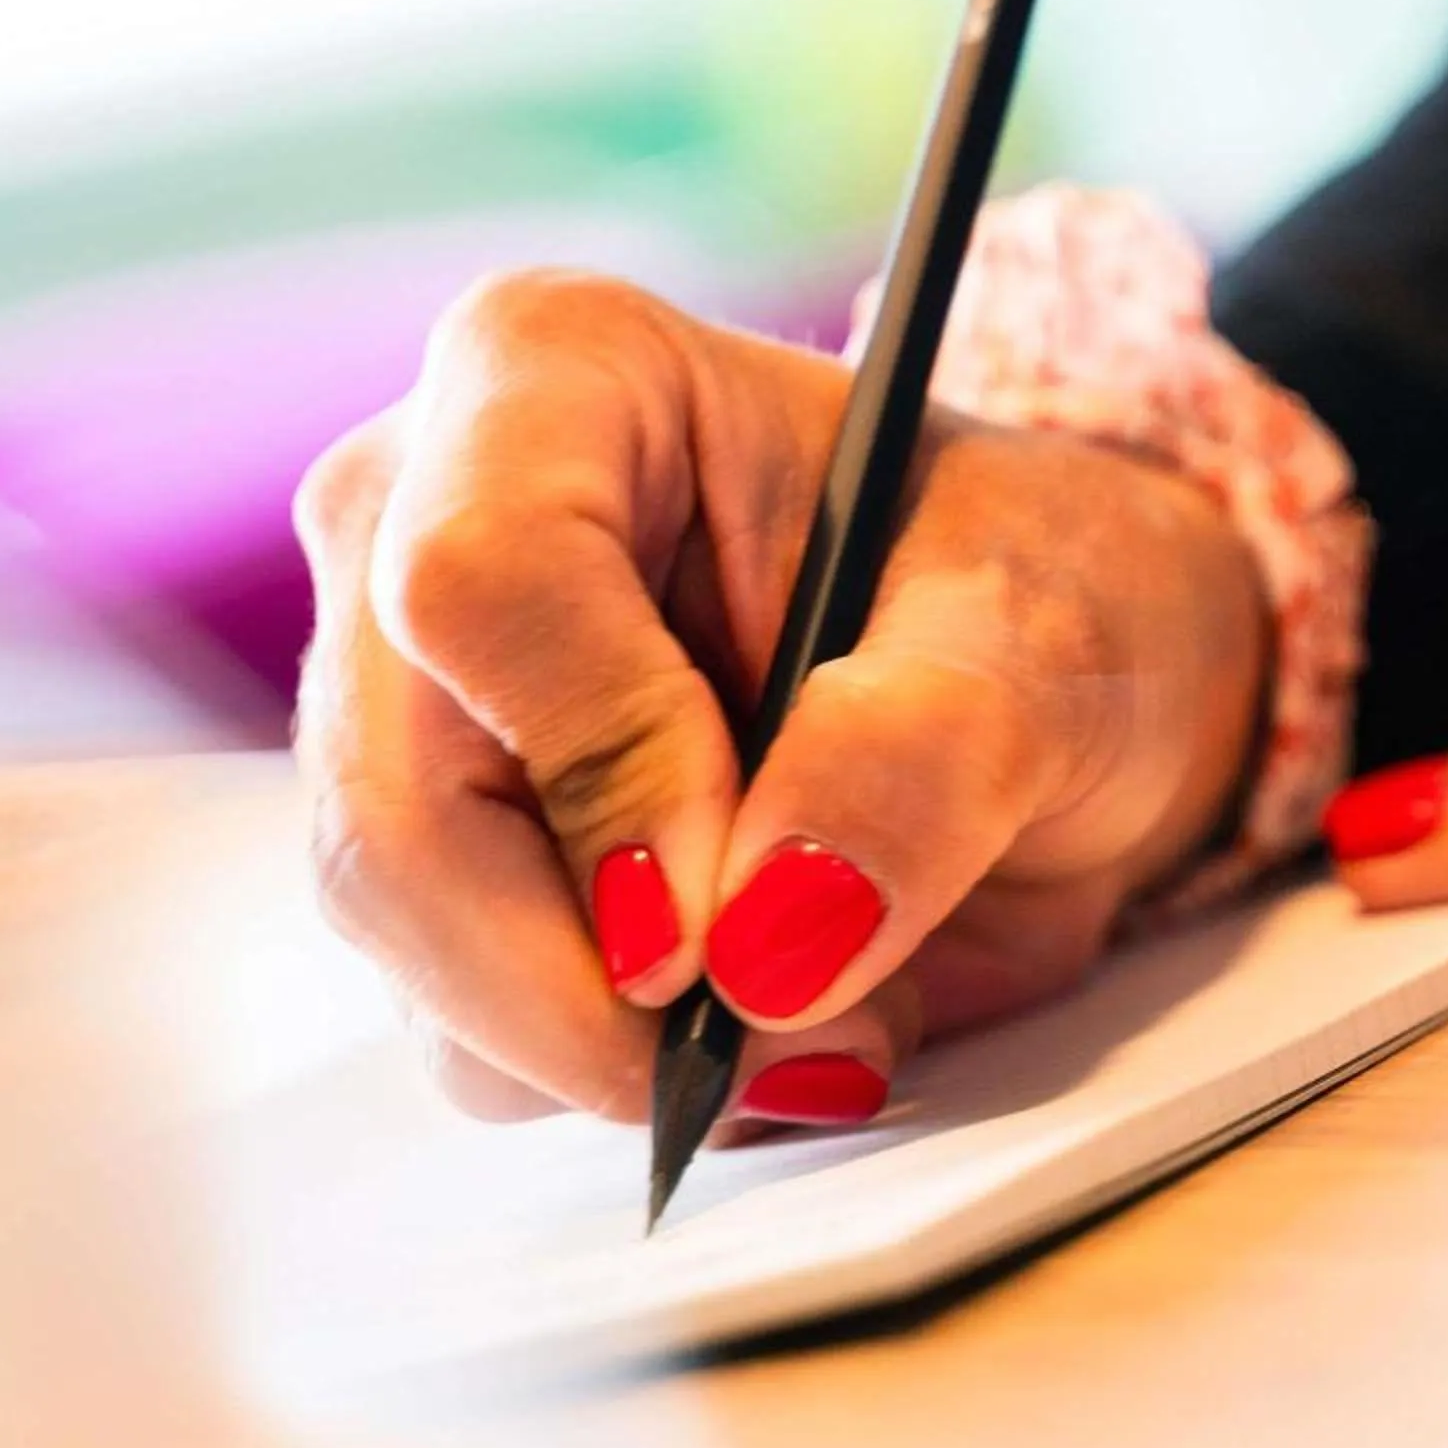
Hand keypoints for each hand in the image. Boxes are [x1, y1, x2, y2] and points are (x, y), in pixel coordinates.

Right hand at [295, 272, 1264, 1126]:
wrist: (1050, 683)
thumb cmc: (1043, 589)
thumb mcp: (1042, 642)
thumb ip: (917, 762)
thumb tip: (766, 942)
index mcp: (554, 377)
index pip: (482, 583)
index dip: (604, 775)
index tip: (737, 926)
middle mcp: (419, 527)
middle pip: (396, 807)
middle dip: (588, 983)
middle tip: (785, 1051)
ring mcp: (403, 711)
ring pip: (410, 944)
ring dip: (619, 1042)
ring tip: (832, 1005)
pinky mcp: (434, 866)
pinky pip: (462, 1031)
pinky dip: (618, 1070)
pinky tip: (763, 1015)